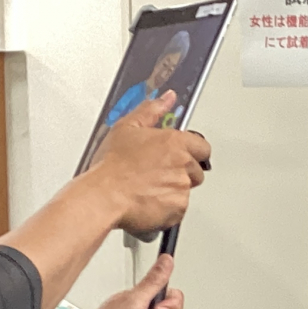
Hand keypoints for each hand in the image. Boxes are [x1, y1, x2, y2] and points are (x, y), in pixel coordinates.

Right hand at [87, 91, 208, 235]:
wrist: (104, 196)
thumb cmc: (112, 166)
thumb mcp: (127, 128)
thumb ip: (152, 110)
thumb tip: (167, 98)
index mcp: (175, 142)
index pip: (202, 147)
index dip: (191, 152)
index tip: (179, 155)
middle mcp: (183, 164)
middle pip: (196, 170)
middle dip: (181, 173)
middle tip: (156, 174)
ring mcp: (181, 187)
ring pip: (186, 190)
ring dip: (173, 190)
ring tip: (148, 188)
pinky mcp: (177, 209)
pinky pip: (178, 210)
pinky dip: (167, 209)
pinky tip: (149, 201)